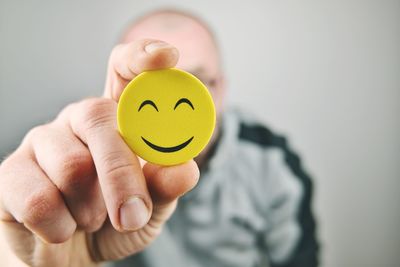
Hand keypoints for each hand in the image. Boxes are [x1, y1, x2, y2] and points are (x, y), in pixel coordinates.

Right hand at [0, 40, 198, 266]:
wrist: (71, 254)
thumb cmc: (115, 219)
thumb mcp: (151, 206)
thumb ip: (167, 185)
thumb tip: (184, 168)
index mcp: (118, 118)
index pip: (126, 71)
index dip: (144, 58)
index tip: (168, 56)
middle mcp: (79, 119)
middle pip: (99, 118)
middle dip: (122, 174)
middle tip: (134, 215)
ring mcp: (42, 141)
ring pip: (72, 166)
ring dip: (91, 208)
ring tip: (91, 218)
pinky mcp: (10, 173)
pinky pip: (38, 199)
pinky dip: (60, 226)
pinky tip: (62, 227)